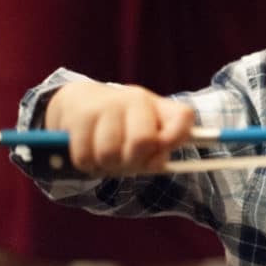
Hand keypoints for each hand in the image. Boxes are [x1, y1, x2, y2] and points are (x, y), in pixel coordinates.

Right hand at [45, 81, 193, 174]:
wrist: (82, 100)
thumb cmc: (124, 125)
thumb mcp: (147, 133)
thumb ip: (159, 150)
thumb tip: (158, 162)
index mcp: (160, 106)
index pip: (183, 117)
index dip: (176, 139)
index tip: (162, 151)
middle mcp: (137, 99)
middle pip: (142, 142)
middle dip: (133, 162)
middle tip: (127, 164)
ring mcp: (108, 105)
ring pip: (109, 153)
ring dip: (107, 165)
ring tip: (108, 158)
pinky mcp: (81, 114)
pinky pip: (85, 156)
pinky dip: (88, 164)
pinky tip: (91, 154)